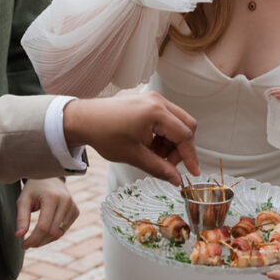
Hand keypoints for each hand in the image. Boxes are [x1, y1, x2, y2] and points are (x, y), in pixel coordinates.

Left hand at [15, 177, 78, 248]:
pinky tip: (45, 231)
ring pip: (59, 233)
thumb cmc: (34, 189)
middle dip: (39, 242)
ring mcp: (73, 206)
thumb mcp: (23, 200)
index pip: (43, 227)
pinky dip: (54, 234)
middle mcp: (65, 201)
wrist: (50, 178)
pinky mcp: (76, 211)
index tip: (23, 245)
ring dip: (46, 240)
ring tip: (35, 238)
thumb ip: (21, 218)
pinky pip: (64, 230)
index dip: (33, 239)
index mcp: (52, 197)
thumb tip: (19, 236)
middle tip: (28, 244)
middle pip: (52, 232)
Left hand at [64, 91, 199, 185]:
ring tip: (154, 155)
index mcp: (156, 112)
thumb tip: (177, 180)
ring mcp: (154, 98)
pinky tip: (150, 145)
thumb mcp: (133, 156)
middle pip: (186, 125)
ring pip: (178, 121)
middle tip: (168, 164)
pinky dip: (164, 133)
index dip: (190, 156)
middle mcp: (158, 101)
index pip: (184, 135)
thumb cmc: (106, 136)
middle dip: (181, 148)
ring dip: (172, 142)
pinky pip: (167, 117)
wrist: (85, 119)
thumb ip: (159, 168)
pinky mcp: (149, 100)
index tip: (194, 174)